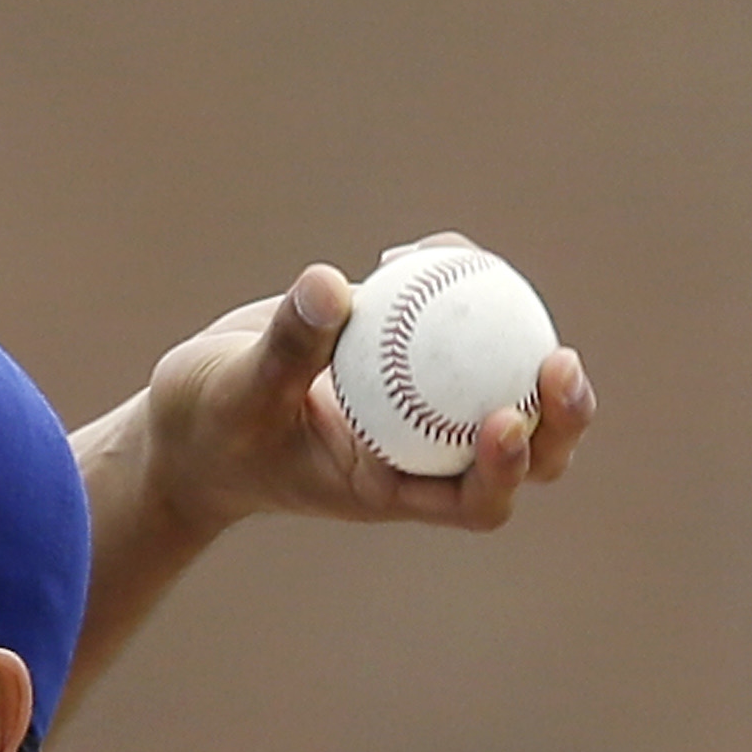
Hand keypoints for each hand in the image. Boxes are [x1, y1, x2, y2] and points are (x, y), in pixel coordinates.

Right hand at [141, 243, 594, 542]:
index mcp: (392, 488)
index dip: (509, 467)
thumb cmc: (206, 428)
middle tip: (559, 360)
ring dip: (519, 338)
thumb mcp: (235, 393)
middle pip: (523, 454)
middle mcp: (421, 453)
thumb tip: (332, 284)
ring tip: (497, 276)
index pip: (473, 500)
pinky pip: (457, 322)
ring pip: (502, 382)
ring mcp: (422, 405)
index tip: (506, 419)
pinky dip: (455, 281)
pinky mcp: (410, 356)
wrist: (192, 417)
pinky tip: (420, 251)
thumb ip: (286, 347)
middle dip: (558, 419)